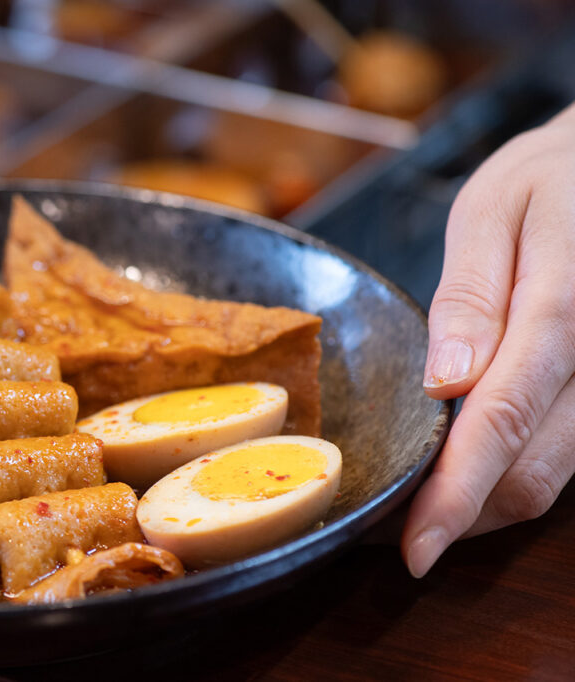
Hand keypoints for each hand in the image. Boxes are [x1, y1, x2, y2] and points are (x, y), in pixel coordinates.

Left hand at [403, 104, 574, 576]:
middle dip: (458, 515)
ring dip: (481, 506)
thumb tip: (446, 383)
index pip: (505, 419)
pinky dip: (507, 478)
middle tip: (384, 527)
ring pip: (551, 480)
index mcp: (567, 310)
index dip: (457, 494)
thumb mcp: (496, 210)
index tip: (414, 548)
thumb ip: (472, 298)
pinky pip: (565, 460)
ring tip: (414, 507)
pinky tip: (461, 473)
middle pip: (533, 472)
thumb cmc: (552, 181)